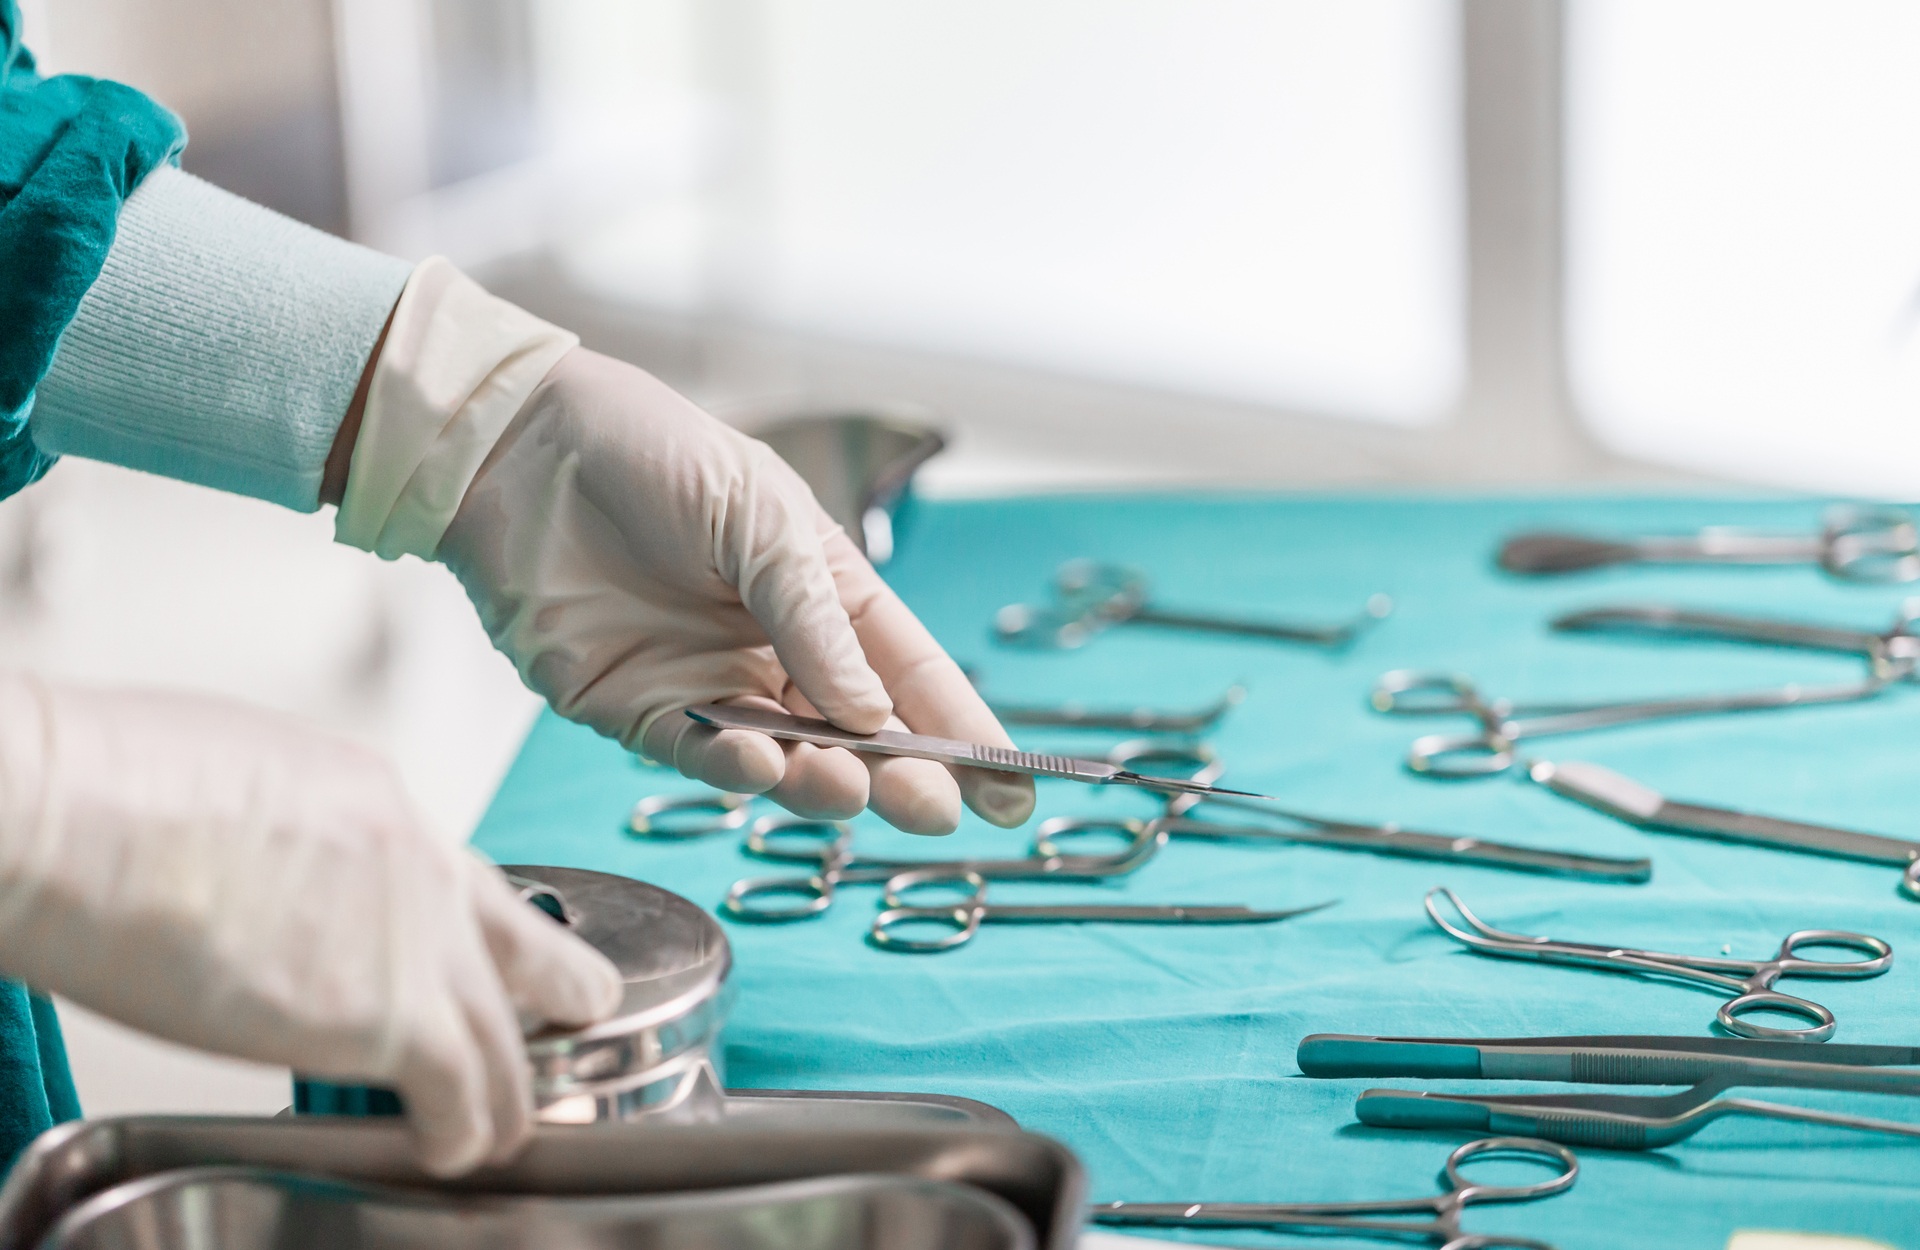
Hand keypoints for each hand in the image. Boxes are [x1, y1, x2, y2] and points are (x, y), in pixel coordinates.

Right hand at [0, 675, 622, 1174]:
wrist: (77, 814)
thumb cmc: (108, 786)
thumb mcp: (232, 770)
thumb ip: (283, 830)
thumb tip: (259, 861)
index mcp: (373, 798)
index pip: (452, 872)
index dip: (470, 921)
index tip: (484, 943)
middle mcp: (417, 862)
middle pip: (515, 940)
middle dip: (552, 984)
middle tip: (577, 1006)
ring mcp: (413, 938)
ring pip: (501, 1030)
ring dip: (505, 1085)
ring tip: (501, 1122)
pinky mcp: (389, 1014)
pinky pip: (460, 1089)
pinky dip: (464, 1128)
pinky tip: (453, 1147)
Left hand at [437, 348, 1034, 834]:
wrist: (519, 445)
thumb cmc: (652, 453)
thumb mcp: (760, 514)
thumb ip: (814, 617)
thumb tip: (877, 715)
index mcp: (823, 592)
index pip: (909, 674)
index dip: (963, 730)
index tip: (1011, 787)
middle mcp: (773, 650)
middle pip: (857, 733)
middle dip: (902, 774)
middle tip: (937, 811)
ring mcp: (708, 685)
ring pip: (784, 757)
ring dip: (821, 782)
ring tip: (853, 791)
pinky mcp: (635, 710)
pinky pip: (697, 755)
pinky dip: (733, 767)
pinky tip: (760, 763)